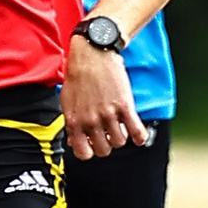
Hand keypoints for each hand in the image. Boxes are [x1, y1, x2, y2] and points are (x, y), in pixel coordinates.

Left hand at [61, 40, 151, 159]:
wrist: (93, 54)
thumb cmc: (78, 75)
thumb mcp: (67, 101)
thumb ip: (72, 123)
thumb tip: (74, 142)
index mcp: (74, 122)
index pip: (83, 154)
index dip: (89, 151)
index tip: (93, 144)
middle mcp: (90, 121)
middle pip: (104, 150)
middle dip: (106, 144)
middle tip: (108, 134)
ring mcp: (108, 115)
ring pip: (119, 142)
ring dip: (121, 137)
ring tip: (119, 127)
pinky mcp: (125, 106)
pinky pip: (137, 132)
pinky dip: (140, 137)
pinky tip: (138, 134)